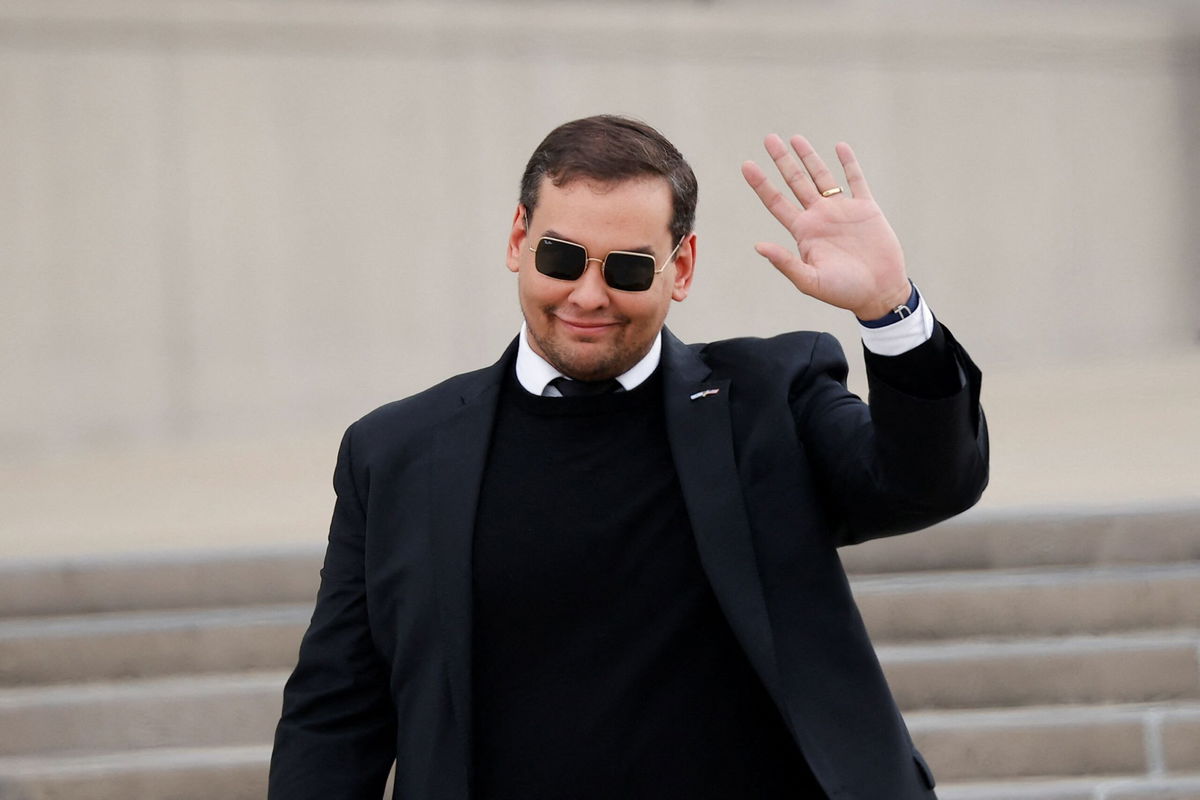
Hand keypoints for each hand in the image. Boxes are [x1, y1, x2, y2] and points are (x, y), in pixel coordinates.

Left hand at [741, 135, 910, 319]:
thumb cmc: (843, 292)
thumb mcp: (810, 281)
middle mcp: (819, 217)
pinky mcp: (866, 209)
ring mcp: (842, 211)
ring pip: (822, 176)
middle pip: (796, 182)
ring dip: (809, 157)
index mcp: (804, 232)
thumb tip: (758, 246)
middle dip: (782, 161)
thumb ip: (785, 262)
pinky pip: (856, 180)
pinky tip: (840, 147)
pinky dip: (849, 164)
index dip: (761, 184)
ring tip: (795, 138)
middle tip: (769, 139)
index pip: (776, 202)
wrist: (879, 292)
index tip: (746, 165)